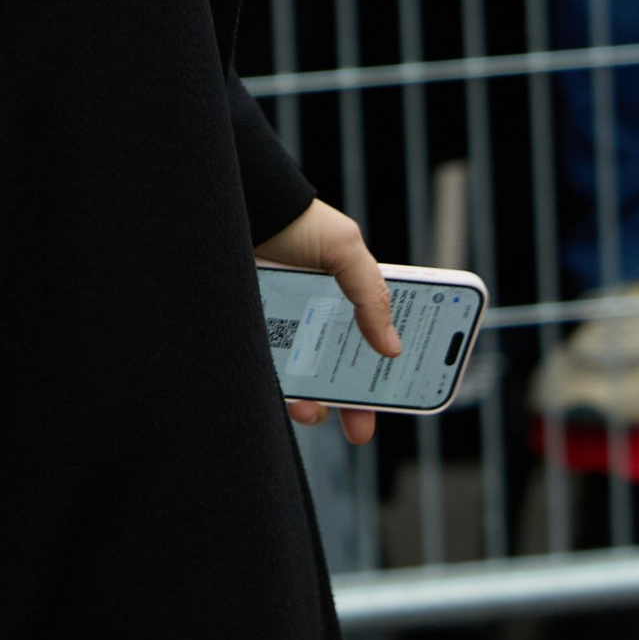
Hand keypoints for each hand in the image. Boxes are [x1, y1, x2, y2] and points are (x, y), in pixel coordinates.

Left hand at [255, 197, 399, 450]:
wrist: (235, 209)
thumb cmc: (295, 223)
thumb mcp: (344, 249)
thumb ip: (371, 295)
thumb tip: (392, 350)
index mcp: (346, 296)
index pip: (373, 340)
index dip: (387, 371)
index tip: (402, 398)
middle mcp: (316, 316)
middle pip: (341, 370)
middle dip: (355, 404)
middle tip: (361, 430)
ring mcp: (284, 328)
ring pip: (305, 380)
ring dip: (315, 404)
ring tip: (314, 411)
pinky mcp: (254, 335)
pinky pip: (270, 373)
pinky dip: (282, 393)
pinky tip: (289, 400)